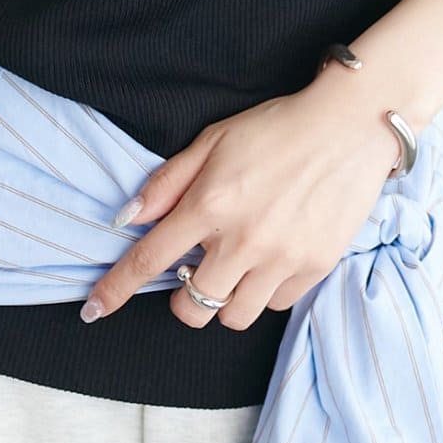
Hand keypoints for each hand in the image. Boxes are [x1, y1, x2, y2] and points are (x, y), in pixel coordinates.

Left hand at [80, 73, 402, 329]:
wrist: (349, 126)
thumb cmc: (276, 128)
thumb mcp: (212, 140)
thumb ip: (168, 182)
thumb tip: (128, 216)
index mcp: (210, 204)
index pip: (149, 259)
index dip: (115, 289)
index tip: (93, 310)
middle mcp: (243, 240)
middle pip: (192, 307)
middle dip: (183, 298)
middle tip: (193, 270)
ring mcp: (281, 259)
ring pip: (233, 316)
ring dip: (223, 298)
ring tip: (234, 265)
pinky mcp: (315, 268)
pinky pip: (275, 305)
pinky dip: (264, 292)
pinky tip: (268, 260)